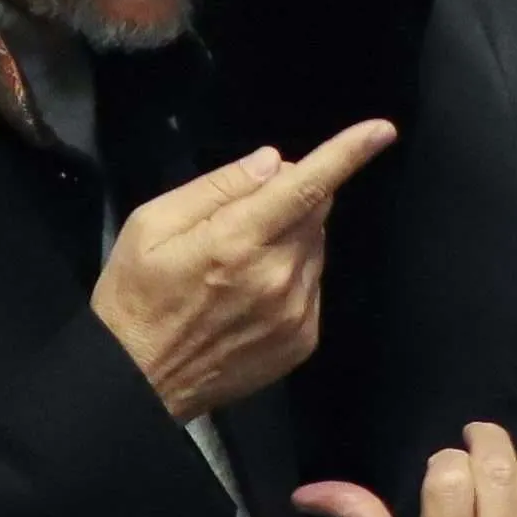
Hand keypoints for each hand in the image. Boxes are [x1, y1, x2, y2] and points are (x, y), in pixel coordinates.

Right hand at [93, 119, 396, 420]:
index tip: (382, 131)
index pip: (305, 188)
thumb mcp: (151, 224)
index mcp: (237, 242)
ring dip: (290, 239)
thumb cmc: (135, 296)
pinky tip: (249, 295)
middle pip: (315, 212)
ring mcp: (295, 313)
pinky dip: (292, 276)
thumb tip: (272, 163)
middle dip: (290, 198)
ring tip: (237, 264)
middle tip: (241, 217)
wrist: (137, 384)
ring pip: (316, 248)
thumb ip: (217, 188)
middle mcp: (277, 277)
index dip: (347, 154)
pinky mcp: (303, 340)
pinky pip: (313, 285)